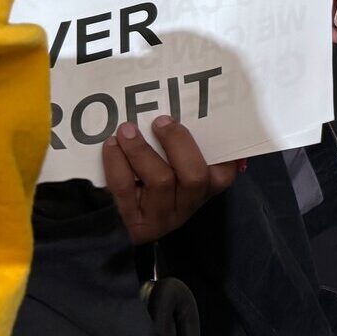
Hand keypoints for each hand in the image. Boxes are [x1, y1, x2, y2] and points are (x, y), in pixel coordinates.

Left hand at [102, 115, 238, 243]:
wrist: (113, 223)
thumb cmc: (150, 179)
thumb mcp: (175, 167)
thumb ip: (181, 145)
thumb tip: (179, 113)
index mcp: (206, 188)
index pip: (225, 172)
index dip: (221, 150)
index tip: (204, 121)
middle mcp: (188, 204)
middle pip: (195, 175)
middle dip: (177, 142)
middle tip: (159, 120)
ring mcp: (162, 217)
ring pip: (160, 180)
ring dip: (141, 149)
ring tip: (126, 129)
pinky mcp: (134, 222)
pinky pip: (126, 187)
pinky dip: (117, 161)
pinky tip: (112, 145)